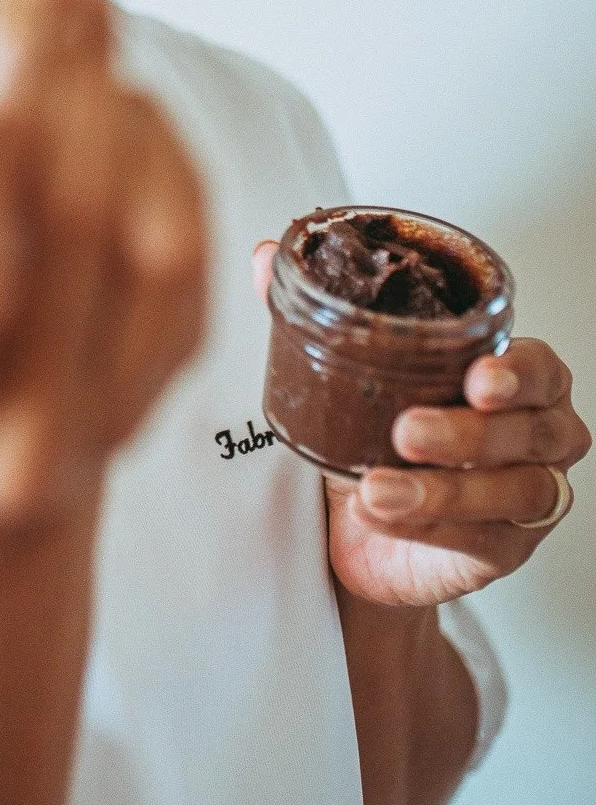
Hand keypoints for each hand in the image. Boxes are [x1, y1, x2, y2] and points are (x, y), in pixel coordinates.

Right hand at [0, 0, 206, 526]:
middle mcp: (32, 437)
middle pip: (68, 234)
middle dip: (66, 84)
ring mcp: (121, 409)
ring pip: (144, 226)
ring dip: (117, 96)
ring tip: (85, 1)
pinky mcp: (183, 366)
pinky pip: (188, 233)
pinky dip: (157, 142)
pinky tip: (119, 83)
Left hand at [253, 242, 589, 607]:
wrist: (362, 525)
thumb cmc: (378, 436)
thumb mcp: (351, 374)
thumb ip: (317, 312)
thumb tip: (263, 255)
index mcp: (513, 379)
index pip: (541, 368)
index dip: (519, 372)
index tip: (478, 376)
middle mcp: (536, 435)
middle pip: (531, 430)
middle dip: (469, 432)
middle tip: (407, 429)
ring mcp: (526, 496)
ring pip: (513, 491)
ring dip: (442, 490)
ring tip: (376, 486)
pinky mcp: (502, 548)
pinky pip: (480, 539)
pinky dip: (428, 527)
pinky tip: (381, 512)